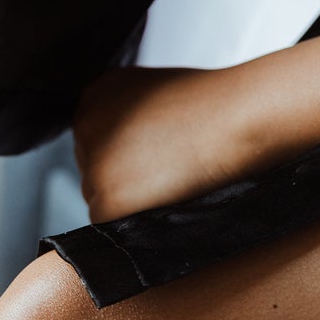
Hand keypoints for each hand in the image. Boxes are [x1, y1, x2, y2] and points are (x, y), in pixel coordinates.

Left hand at [72, 64, 258, 221]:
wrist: (234, 118)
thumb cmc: (214, 106)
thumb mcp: (157, 94)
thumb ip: (132, 118)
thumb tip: (125, 153)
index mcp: (96, 94)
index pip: (95, 142)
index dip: (128, 157)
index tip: (154, 156)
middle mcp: (85, 123)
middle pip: (94, 170)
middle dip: (123, 178)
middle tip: (165, 172)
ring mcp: (92, 163)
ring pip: (100, 197)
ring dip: (129, 200)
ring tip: (170, 181)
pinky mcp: (106, 199)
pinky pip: (110, 225)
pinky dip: (135, 221)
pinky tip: (164, 197)